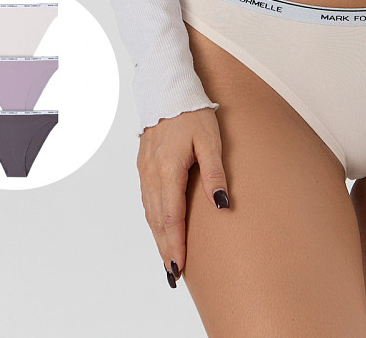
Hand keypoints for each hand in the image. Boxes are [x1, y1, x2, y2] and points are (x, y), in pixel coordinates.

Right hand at [136, 107, 229, 286]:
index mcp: (168, 169)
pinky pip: (147, 199)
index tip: (179, 267)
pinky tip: (159, 228)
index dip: (175, 243)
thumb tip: (221, 203)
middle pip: (157, 220)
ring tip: (167, 259)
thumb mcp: (210, 139)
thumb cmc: (192, 112)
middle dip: (165, 248)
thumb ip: (215, 171)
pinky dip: (153, 219)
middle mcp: (152, 173)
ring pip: (150, 212)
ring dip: (158, 237)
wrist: (168, 89)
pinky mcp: (144, 165)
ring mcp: (145, 169)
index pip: (171, 216)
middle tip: (173, 275)